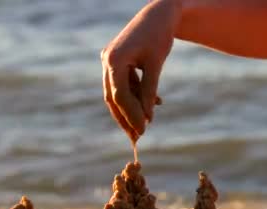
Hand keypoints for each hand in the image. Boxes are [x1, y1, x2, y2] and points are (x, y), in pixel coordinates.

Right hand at [101, 0, 179, 140]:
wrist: (159, 13)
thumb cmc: (159, 35)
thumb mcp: (156, 64)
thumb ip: (150, 91)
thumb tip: (148, 118)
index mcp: (113, 59)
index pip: (120, 95)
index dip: (131, 115)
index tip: (143, 131)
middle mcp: (107, 60)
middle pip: (113, 97)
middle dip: (126, 118)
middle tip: (137, 137)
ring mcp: (109, 60)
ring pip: (117, 93)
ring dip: (132, 108)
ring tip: (145, 125)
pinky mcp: (117, 61)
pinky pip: (124, 84)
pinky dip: (136, 95)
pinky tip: (152, 104)